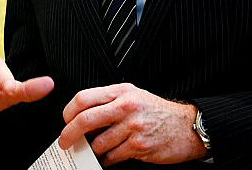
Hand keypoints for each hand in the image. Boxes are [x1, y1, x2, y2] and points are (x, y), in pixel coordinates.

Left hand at [59, 83, 205, 165]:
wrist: (186, 126)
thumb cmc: (158, 112)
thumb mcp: (133, 96)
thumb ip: (109, 102)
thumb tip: (82, 117)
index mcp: (120, 91)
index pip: (84, 98)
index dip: (68, 112)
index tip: (65, 121)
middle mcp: (125, 106)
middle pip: (85, 120)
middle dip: (69, 134)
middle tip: (65, 142)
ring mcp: (132, 127)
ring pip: (98, 142)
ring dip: (92, 150)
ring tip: (94, 150)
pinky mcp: (139, 146)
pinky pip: (112, 156)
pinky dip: (106, 160)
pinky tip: (108, 158)